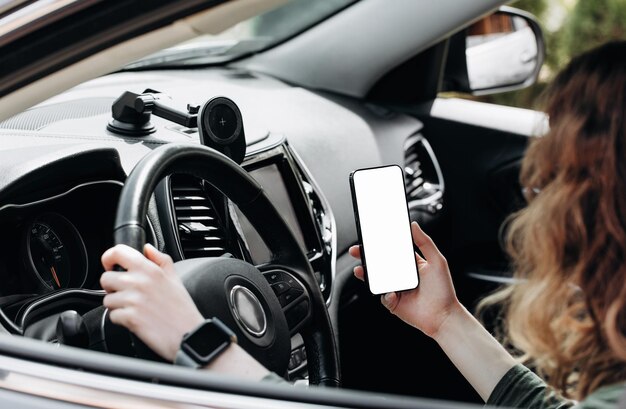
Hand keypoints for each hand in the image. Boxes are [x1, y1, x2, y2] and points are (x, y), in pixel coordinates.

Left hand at [100, 244, 203, 361]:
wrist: (188, 334)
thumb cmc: (182, 309)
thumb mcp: (175, 279)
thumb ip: (161, 260)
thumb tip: (147, 248)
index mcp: (150, 270)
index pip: (118, 253)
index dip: (109, 258)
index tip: (111, 265)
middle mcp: (139, 282)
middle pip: (106, 278)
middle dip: (112, 287)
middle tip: (125, 293)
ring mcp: (133, 300)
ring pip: (107, 299)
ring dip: (117, 305)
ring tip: (134, 308)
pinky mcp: (129, 318)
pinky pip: (112, 316)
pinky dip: (121, 319)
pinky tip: (136, 319)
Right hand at [349, 221, 460, 338]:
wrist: (444, 316)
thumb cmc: (443, 290)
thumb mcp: (437, 261)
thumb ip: (424, 242)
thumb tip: (413, 225)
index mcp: (411, 264)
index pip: (392, 251)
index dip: (380, 245)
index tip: (371, 238)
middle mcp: (402, 276)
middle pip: (380, 264)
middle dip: (366, 257)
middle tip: (357, 250)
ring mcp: (396, 289)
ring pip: (377, 279)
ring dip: (367, 274)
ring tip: (361, 269)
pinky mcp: (392, 303)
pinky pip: (383, 296)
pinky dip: (385, 294)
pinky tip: (392, 293)